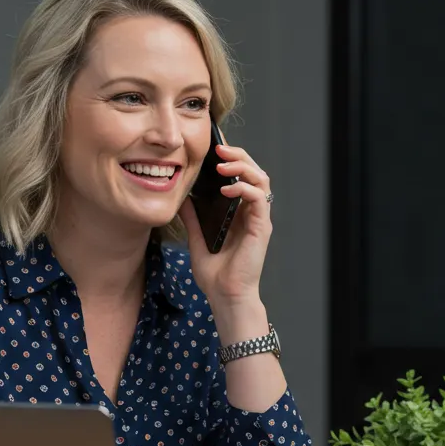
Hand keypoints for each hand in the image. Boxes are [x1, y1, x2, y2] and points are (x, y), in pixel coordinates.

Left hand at [180, 143, 271, 307]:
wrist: (225, 296)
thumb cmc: (216, 275)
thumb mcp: (197, 240)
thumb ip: (193, 219)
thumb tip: (182, 199)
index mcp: (240, 214)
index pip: (242, 178)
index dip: (232, 160)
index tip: (213, 150)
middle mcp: (252, 214)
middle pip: (255, 172)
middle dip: (238, 156)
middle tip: (219, 148)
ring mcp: (259, 220)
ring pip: (261, 180)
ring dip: (243, 167)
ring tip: (222, 165)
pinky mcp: (262, 227)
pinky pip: (259, 198)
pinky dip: (244, 188)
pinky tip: (227, 189)